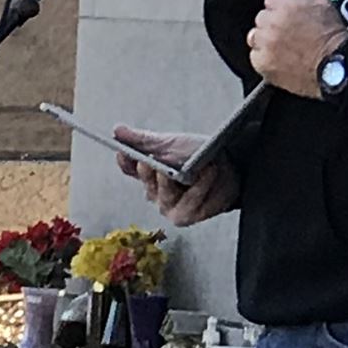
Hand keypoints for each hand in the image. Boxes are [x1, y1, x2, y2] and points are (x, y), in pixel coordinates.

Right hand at [112, 127, 239, 226]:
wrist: (231, 166)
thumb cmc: (198, 154)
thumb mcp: (170, 143)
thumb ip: (143, 140)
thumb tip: (117, 131)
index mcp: (148, 173)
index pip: (129, 168)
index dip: (125, 161)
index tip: (123, 152)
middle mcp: (156, 193)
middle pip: (147, 183)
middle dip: (150, 172)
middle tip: (149, 161)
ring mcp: (171, 207)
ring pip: (165, 195)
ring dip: (178, 179)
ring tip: (189, 166)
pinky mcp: (188, 216)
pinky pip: (190, 201)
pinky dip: (201, 186)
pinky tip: (208, 172)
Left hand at [247, 0, 347, 98]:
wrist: (336, 67)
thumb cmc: (330, 33)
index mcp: (283, 3)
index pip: (270, 1)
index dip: (284, 10)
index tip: (296, 20)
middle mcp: (271, 22)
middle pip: (261, 18)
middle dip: (274, 24)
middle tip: (293, 35)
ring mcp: (266, 43)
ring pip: (255, 36)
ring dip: (267, 41)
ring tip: (287, 48)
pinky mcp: (263, 63)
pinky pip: (255, 56)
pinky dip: (266, 59)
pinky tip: (282, 59)